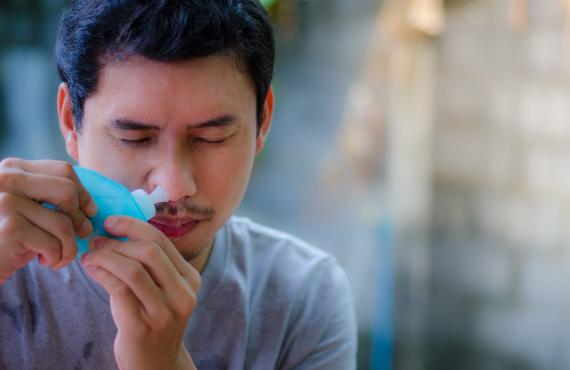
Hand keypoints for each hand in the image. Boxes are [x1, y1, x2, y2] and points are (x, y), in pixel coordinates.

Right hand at [0, 158, 96, 282]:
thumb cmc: (8, 236)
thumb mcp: (28, 208)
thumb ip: (50, 196)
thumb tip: (91, 208)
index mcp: (13, 168)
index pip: (63, 170)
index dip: (83, 193)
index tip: (89, 211)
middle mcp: (7, 180)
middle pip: (67, 191)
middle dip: (80, 217)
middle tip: (82, 233)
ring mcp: (7, 203)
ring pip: (63, 223)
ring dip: (69, 246)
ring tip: (59, 255)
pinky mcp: (11, 228)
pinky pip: (54, 244)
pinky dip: (57, 258)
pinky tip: (45, 261)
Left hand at [80, 216, 200, 369]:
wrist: (155, 363)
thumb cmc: (152, 319)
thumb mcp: (163, 289)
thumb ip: (151, 263)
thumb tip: (117, 230)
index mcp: (190, 278)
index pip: (161, 241)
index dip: (133, 226)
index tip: (111, 222)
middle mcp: (183, 293)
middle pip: (149, 251)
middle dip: (117, 241)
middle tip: (97, 241)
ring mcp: (164, 311)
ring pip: (133, 269)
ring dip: (105, 256)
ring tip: (91, 255)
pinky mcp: (142, 326)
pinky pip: (119, 289)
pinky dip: (100, 273)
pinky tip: (91, 269)